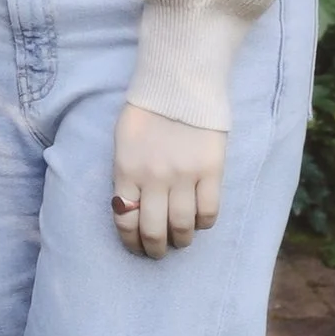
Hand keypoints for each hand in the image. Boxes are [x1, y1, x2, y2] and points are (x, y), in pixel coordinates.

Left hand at [111, 101, 224, 260]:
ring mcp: (184, 175)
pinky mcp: (211, 170)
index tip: (136, 247)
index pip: (125, 220)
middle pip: (154, 231)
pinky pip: (209, 211)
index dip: (131, 241)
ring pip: (183, 226)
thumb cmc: (147, 111)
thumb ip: (125, 174)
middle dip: (155, 249)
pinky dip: (204, 223)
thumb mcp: (123, 142)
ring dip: (181, 240)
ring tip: (181, 240)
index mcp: (127, 170)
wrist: (179, 83)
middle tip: (159, 252)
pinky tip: (200, 221)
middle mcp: (154, 178)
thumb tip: (130, 207)